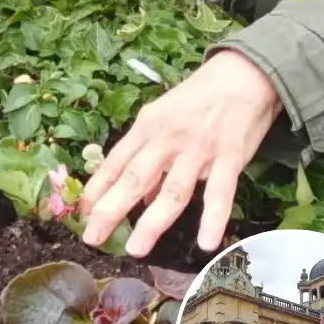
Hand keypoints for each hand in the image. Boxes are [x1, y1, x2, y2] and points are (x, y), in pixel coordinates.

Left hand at [78, 50, 282, 257]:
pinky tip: (205, 244)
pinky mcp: (230, 157)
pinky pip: (220, 193)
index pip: (114, 163)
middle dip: (110, 210)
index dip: (95, 190)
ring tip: (134, 249)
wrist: (243, 74)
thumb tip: (134, 192)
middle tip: (92, 237)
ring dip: (152, 223)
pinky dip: (213, 219)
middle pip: (134, 179)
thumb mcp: (161, 117)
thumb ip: (147, 152)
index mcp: (146, 128)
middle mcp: (167, 140)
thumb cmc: (197, 99)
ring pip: (171, 192)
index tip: (80, 214)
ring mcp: (198, 150)